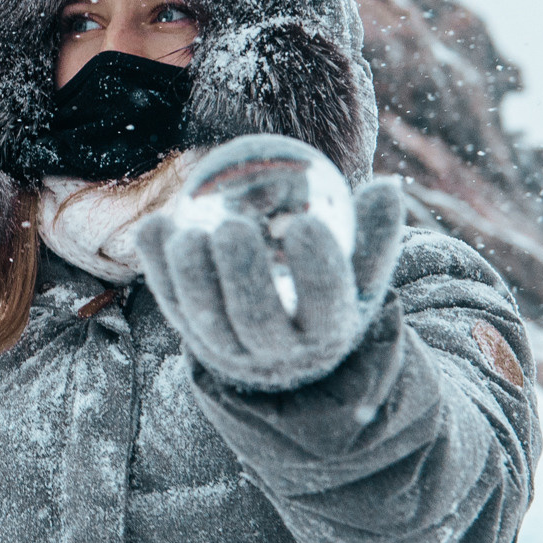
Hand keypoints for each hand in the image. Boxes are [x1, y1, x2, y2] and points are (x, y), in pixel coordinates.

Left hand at [135, 175, 406, 391]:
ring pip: (205, 320)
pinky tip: (154, 225)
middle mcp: (274, 352)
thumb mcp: (362, 274)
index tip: (307, 224)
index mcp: (325, 334)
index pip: (325, 305)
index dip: (317, 269)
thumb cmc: (329, 296)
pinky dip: (157, 267)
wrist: (281, 356)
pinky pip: (170, 302)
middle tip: (233, 228)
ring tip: (188, 233)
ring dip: (193, 277)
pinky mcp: (188, 335)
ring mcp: (226, 349)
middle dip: (243, 277)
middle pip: (256, 319)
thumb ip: (375, 234)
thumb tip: (387, 186)